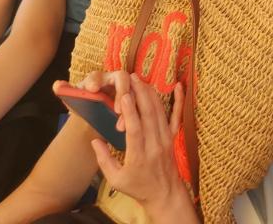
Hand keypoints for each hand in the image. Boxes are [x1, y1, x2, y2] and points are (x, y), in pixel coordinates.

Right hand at [90, 72, 191, 216]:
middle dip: (140, 94)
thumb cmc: (137, 187)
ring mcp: (166, 139)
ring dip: (150, 94)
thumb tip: (94, 140)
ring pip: (160, 112)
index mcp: (139, 156)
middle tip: (130, 78)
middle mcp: (154, 145)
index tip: (124, 95)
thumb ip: (104, 160)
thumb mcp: (115, 180)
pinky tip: (178, 87)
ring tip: (140, 79)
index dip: (130, 111)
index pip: (135, 129)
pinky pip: (177, 117)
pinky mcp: (173, 137)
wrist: (164, 194)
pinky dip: (178, 101)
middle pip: (148, 115)